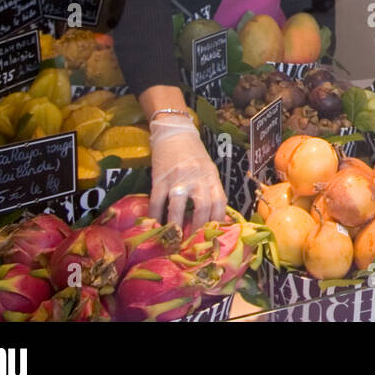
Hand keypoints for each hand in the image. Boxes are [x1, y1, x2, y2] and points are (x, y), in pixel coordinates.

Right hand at [148, 114, 225, 228]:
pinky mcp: (160, 178)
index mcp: (211, 176)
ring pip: (178, 206)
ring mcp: (177, 178)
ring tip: (174, 238)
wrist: (174, 132)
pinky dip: (155, 215)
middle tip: (193, 242)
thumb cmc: (193, 154)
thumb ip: (210, 189)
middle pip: (202, 206)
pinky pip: (157, 201)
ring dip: (176, 224)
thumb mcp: (208, 169)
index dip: (218, 220)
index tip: (214, 236)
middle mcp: (197, 177)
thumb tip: (214, 217)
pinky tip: (155, 224)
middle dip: (198, 227)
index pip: (220, 201)